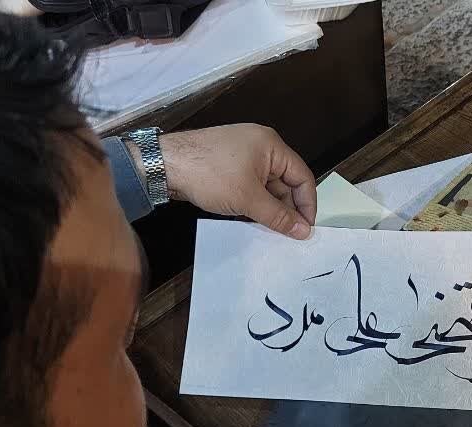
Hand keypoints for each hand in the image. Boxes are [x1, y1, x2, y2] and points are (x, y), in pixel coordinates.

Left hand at [159, 124, 315, 238]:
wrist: (164, 165)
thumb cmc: (210, 175)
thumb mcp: (248, 199)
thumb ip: (278, 216)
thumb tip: (303, 231)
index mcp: (271, 145)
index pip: (302, 176)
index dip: (307, 204)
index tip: (305, 229)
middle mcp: (260, 146)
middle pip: (285, 182)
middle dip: (286, 208)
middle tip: (287, 235)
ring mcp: (242, 154)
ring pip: (266, 186)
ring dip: (268, 208)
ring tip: (269, 232)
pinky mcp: (227, 165)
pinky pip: (249, 186)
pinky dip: (253, 203)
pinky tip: (250, 221)